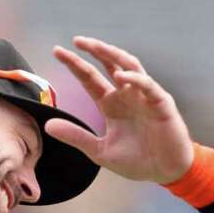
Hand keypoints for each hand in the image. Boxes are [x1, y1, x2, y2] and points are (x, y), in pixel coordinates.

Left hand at [46, 36, 193, 185]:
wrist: (165, 172)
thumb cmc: (137, 160)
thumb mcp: (99, 151)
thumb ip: (76, 136)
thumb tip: (48, 125)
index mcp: (111, 104)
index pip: (90, 78)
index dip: (76, 65)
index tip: (57, 51)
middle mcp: (126, 95)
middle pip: (109, 64)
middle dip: (94, 50)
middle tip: (76, 40)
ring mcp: (144, 96)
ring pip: (129, 66)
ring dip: (113, 55)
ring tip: (96, 47)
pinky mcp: (160, 103)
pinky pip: (147, 85)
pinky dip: (134, 78)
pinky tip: (120, 75)